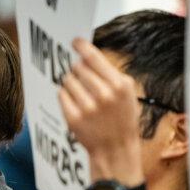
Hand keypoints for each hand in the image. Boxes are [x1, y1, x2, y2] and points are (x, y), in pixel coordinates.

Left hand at [58, 38, 143, 183]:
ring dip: (71, 83)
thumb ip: (111, 73)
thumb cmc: (122, 118)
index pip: (94, 57)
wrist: (116, 149)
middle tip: (82, 77)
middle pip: (78, 68)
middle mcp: (104, 95)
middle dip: (78, 69)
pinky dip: (65, 95)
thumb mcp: (128, 93)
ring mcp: (87, 108)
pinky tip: (76, 102)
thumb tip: (88, 53)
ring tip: (82, 93)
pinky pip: (61, 94)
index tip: (74, 41)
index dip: (82, 46)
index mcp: (120, 85)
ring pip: (67, 80)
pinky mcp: (73, 118)